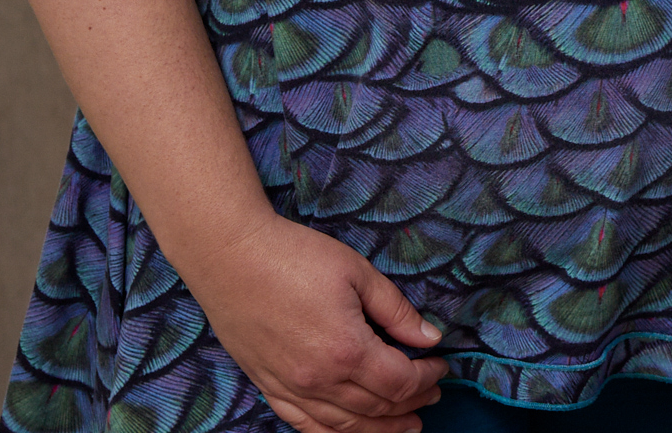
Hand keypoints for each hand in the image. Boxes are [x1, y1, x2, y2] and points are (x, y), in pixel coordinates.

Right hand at [177, 211, 448, 431]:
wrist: (230, 257)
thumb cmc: (295, 257)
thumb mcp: (358, 273)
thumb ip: (397, 311)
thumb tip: (430, 337)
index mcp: (346, 350)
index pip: (400, 382)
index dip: (427, 378)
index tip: (440, 365)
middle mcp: (319, 380)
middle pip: (377, 408)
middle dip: (411, 404)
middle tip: (431, 395)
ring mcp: (291, 389)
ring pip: (344, 426)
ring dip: (380, 428)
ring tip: (405, 426)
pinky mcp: (269, 387)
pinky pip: (306, 425)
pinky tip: (351, 430)